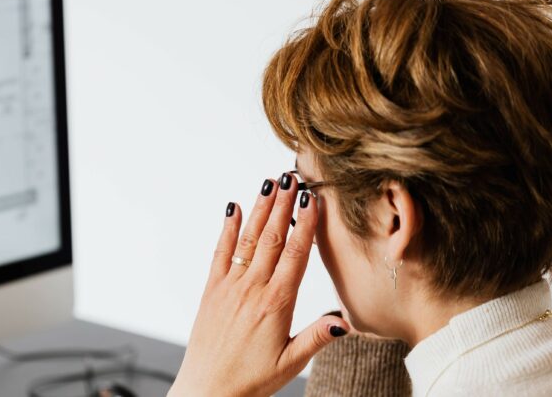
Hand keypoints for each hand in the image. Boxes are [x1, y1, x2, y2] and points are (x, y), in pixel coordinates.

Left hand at [168, 174, 350, 396]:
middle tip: (293, 176)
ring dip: (260, 209)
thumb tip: (344, 319)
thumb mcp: (291, 363)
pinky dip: (227, 229)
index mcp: (276, 304)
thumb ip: (317, 337)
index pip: (295, 255)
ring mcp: (229, 287)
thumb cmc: (250, 381)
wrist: (207, 392)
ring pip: (248, 239)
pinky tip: (234, 208)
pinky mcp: (211, 291)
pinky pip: (220, 253)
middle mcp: (252, 289)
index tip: (312, 199)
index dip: (305, 224)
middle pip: (272, 238)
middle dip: (284, 205)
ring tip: (271, 183)